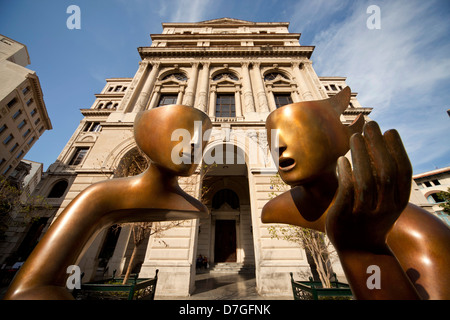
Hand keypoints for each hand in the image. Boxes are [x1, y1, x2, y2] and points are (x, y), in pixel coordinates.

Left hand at [325, 121, 411, 252]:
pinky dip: (346, 172)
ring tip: (354, 137)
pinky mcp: (346, 215)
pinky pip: (347, 191)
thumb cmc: (371, 218)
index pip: (403, 170)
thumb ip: (386, 179)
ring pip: (366, 180)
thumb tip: (381, 146)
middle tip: (371, 125)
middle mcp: (385, 207)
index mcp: (398, 201)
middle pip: (385, 172)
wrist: (358, 248)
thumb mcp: (386, 201)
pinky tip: (342, 159)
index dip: (397, 149)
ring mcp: (365, 212)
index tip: (389, 130)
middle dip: (378, 146)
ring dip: (361, 155)